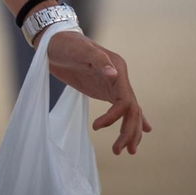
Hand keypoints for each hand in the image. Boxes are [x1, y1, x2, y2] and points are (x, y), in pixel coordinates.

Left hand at [45, 30, 151, 154]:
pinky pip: (122, 108)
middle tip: (118, 151)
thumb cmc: (66, 44)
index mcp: (118, 68)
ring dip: (129, 132)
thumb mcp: (80, 50)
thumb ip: (97, 60)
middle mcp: (119, 78)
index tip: (96, 127)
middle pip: (132, 110)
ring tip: (124, 151)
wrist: (53, 42)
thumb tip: (113, 75)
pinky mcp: (104, 90)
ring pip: (130, 112)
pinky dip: (130, 121)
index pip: (125, 100)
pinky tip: (141, 132)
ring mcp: (113, 85)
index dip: (115, 117)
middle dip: (128, 132)